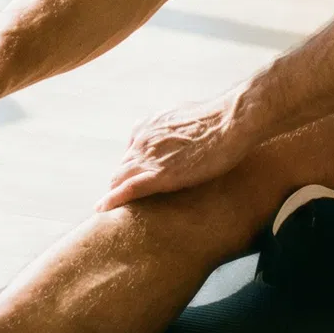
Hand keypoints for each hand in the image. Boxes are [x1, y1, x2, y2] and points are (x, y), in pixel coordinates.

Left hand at [98, 94, 259, 209]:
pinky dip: (113, 200)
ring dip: (117, 194)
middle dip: (122, 184)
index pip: (130, 154)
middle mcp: (142, 140)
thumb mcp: (188, 118)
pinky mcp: (160, 175)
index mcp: (148, 126)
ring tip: (115, 214)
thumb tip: (181, 139)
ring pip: (120, 180)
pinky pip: (128, 189)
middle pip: (122, 169)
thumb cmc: (219, 119)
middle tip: (128, 203)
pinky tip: (101, 209)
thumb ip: (175, 131)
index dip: (133, 170)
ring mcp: (149, 157)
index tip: (138, 181)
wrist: (232, 120)